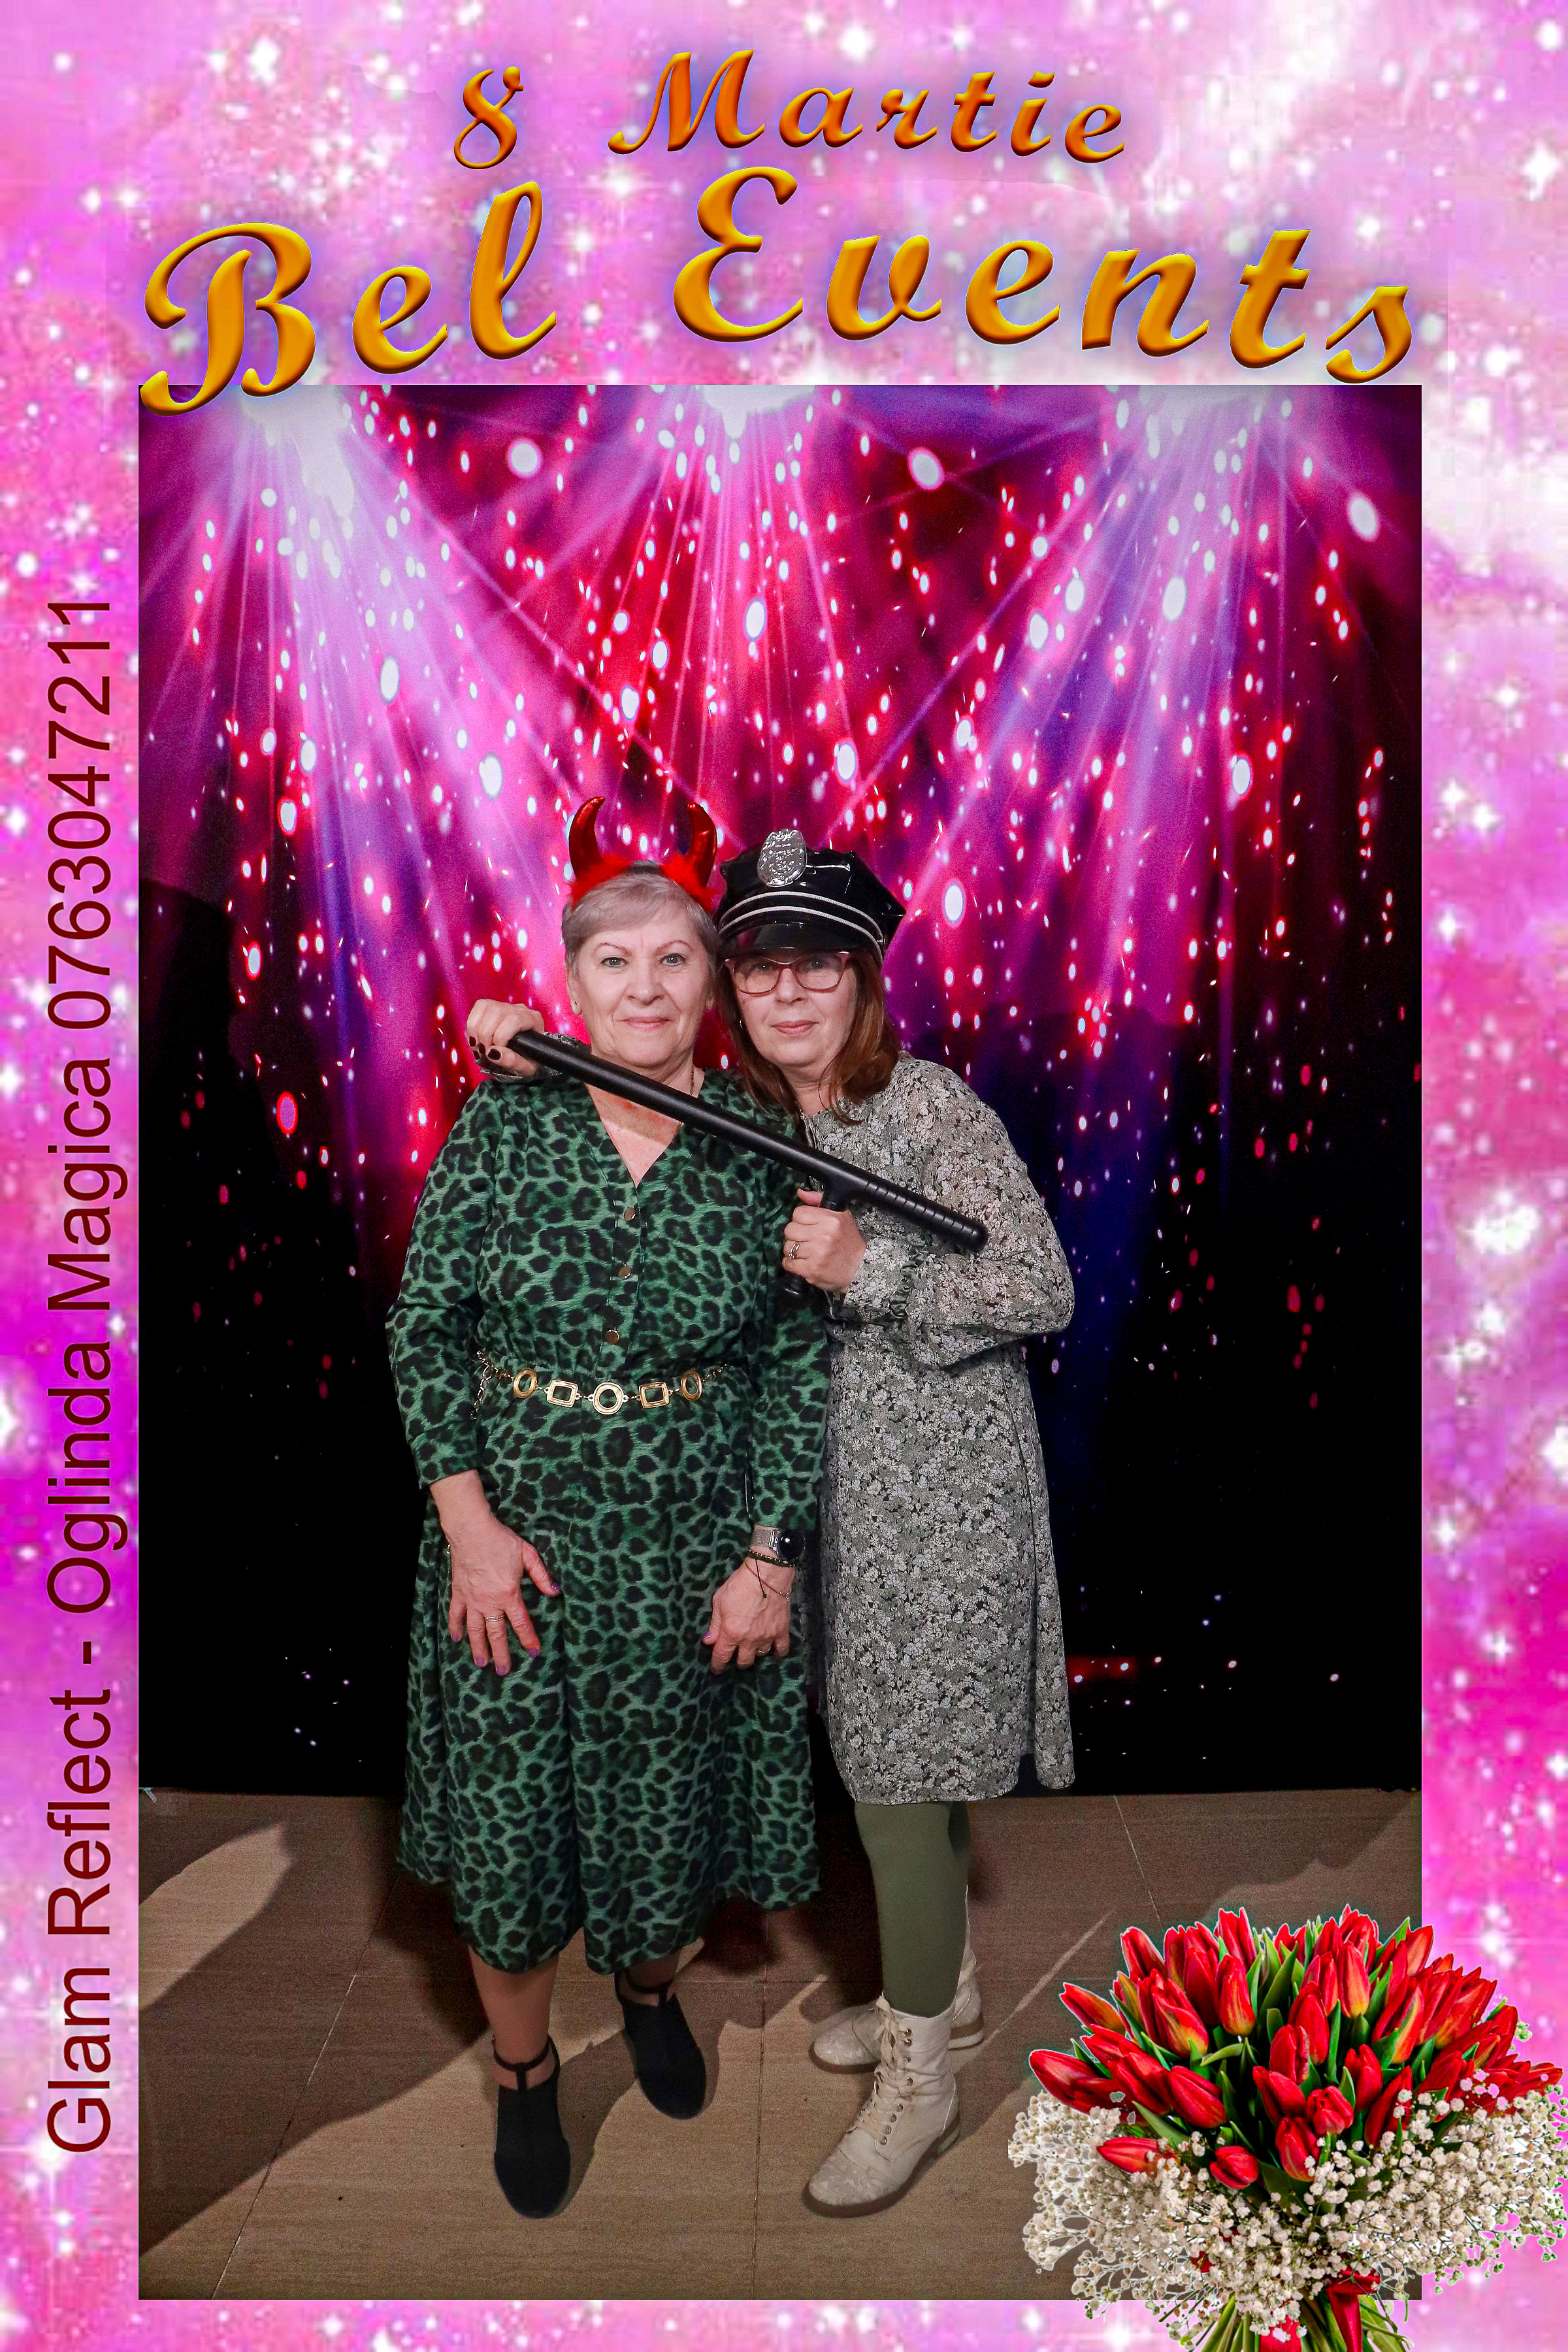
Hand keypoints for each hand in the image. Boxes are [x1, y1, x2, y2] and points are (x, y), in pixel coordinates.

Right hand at [434, 1474, 556, 1674]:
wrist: (472, 1531)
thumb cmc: (501, 1540)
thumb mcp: (528, 1554)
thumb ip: (541, 1575)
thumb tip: (555, 1592)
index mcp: (509, 1594)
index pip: (521, 1623)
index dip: (528, 1639)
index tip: (534, 1652)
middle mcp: (489, 1602)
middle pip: (496, 1633)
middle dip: (501, 1654)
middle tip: (503, 1671)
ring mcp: (472, 1599)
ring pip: (474, 1630)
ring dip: (478, 1648)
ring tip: (481, 1663)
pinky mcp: (458, 1593)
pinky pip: (455, 1614)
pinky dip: (454, 1627)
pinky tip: (455, 1639)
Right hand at [466, 997, 544, 1076]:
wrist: (524, 1056)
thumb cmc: (528, 1060)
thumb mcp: (526, 1067)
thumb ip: (514, 1062)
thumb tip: (494, 1052)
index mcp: (533, 1020)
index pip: (514, 1019)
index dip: (500, 1037)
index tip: (495, 1053)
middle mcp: (519, 1009)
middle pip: (496, 1012)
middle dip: (485, 1036)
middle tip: (485, 1053)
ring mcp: (505, 1006)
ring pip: (485, 1007)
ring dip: (476, 1031)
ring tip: (480, 1048)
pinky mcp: (492, 1006)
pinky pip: (478, 1007)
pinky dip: (472, 1025)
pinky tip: (476, 1039)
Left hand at [702, 1553, 792, 1672]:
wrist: (766, 1574)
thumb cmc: (739, 1585)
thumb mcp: (719, 1601)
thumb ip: (714, 1624)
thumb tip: (708, 1641)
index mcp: (731, 1633)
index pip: (722, 1656)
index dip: (717, 1665)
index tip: (716, 1670)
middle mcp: (749, 1639)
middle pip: (743, 1661)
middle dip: (737, 1660)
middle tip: (736, 1655)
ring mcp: (767, 1636)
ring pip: (760, 1656)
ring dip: (755, 1653)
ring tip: (752, 1648)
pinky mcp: (782, 1630)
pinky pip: (782, 1649)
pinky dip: (778, 1653)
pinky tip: (774, 1652)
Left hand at [782, 1189, 866, 1292]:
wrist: (859, 1267)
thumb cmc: (848, 1240)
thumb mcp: (841, 1215)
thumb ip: (819, 1201)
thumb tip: (801, 1193)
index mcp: (830, 1220)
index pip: (798, 1213)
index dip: (800, 1220)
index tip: (808, 1226)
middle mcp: (823, 1236)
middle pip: (790, 1229)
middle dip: (795, 1235)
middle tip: (806, 1239)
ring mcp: (817, 1253)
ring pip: (788, 1247)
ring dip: (793, 1250)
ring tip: (806, 1251)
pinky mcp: (812, 1269)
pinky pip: (788, 1263)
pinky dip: (791, 1263)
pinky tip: (802, 1262)